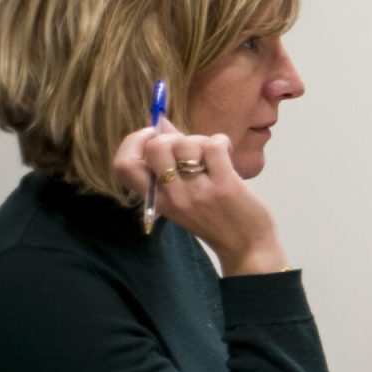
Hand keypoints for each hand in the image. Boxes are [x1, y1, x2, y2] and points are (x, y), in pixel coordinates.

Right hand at [115, 119, 287, 274]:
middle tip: (189, 147)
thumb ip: (170, 161)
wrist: (248, 248)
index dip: (132, 142)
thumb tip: (160, 123)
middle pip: (155, 147)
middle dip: (173, 136)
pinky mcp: (225, 186)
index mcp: (158, 200)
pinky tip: (227, 151)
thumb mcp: (185, 195)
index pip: (123, 165)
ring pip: (186, 143)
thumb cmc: (217, 216)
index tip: (150, 135)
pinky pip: (214, 146)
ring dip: (202, 140)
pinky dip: (222, 141)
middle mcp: (173, 197)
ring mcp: (198, 192)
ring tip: (213, 154)